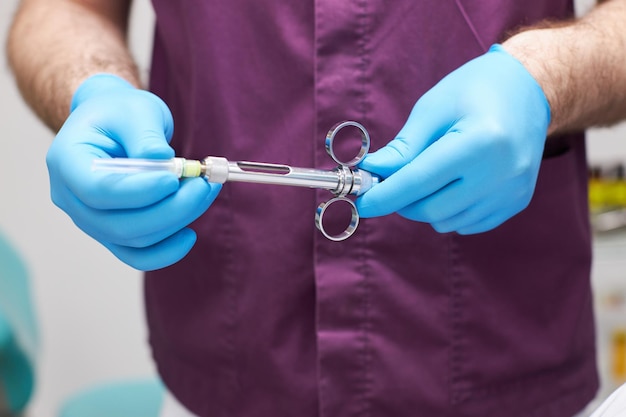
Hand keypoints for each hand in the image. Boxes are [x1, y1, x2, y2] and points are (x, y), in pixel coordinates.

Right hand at [46, 74, 220, 269]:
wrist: (115, 124)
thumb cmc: (121, 113)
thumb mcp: (134, 109)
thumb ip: (146, 135)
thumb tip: (163, 161)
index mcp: (67, 162)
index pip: (98, 191)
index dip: (138, 192)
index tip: (174, 179)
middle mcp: (72, 198)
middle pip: (119, 224)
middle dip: (170, 209)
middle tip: (203, 185)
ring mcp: (91, 221)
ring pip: (135, 240)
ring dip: (177, 220)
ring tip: (204, 190)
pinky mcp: (113, 233)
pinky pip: (138, 255)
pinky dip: (167, 251)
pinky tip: (189, 234)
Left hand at [356, 45, 549, 233]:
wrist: (528, 89)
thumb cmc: (475, 90)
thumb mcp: (433, 109)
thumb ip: (403, 147)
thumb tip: (372, 173)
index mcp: (480, 142)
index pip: (419, 181)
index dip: (385, 196)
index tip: (363, 203)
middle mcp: (502, 172)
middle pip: (431, 209)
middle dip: (402, 201)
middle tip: (391, 182)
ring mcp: (513, 191)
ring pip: (448, 221)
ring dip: (425, 207)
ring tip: (427, 176)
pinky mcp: (517, 202)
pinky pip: (468, 224)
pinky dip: (449, 212)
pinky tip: (451, 185)